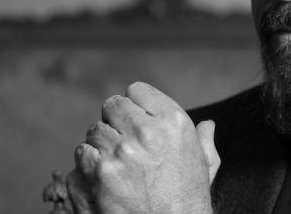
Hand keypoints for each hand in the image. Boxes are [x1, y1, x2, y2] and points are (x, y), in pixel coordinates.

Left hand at [67, 82, 220, 213]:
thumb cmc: (189, 200)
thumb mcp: (206, 166)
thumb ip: (204, 141)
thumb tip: (208, 125)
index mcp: (173, 122)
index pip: (137, 91)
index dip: (136, 107)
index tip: (137, 120)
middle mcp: (147, 131)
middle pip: (112, 105)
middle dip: (116, 122)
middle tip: (123, 142)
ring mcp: (121, 150)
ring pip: (95, 130)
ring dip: (101, 144)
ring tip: (115, 163)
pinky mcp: (100, 171)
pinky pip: (82, 153)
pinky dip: (88, 164)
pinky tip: (103, 176)